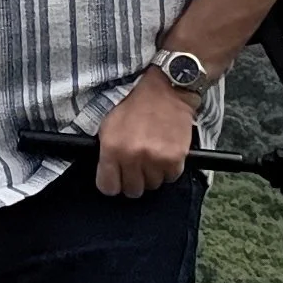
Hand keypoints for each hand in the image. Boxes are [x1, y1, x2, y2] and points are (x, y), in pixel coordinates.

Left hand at [94, 73, 196, 199]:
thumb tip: (108, 175)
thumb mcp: (109, 127)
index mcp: (112, 148)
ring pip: (153, 185)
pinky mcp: (175, 158)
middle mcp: (133, 156)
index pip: (108, 187)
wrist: (166, 92)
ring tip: (152, 155)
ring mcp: (155, 159)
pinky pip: (170, 178)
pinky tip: (165, 154)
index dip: (112, 185)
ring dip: (152, 175)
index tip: (117, 180)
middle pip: (132, 190)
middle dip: (134, 181)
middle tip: (137, 167)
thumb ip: (106, 154)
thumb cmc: (136, 107)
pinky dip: (168, 170)